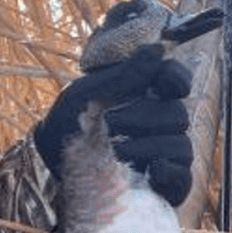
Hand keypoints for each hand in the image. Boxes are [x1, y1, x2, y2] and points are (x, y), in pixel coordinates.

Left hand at [34, 44, 193, 206]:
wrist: (49, 162)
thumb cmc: (67, 121)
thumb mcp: (87, 94)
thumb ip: (123, 75)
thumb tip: (156, 49)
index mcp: (145, 93)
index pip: (176, 79)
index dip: (176, 79)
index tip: (164, 84)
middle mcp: (160, 121)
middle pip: (177, 114)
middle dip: (144, 117)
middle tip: (110, 122)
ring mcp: (163, 152)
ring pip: (180, 145)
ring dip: (146, 146)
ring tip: (114, 150)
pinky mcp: (162, 183)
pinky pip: (182, 178)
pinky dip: (170, 174)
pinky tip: (151, 170)